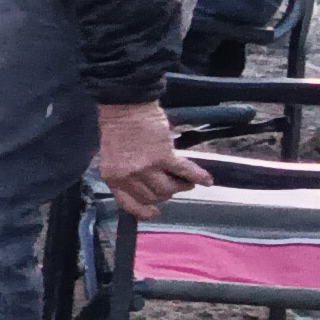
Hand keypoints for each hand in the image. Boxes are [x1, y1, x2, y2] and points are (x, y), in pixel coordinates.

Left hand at [96, 98, 210, 216]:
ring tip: (185, 180)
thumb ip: (125, 174)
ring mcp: (146, 167)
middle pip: (153, 197)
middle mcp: (128, 176)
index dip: (144, 211)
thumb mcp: (113, 157)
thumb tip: (147, 188)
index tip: (155, 213)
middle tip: (173, 184)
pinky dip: (198, 176)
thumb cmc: (118, 129)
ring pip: (169, 189)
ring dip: (181, 186)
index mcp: (112, 177)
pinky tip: (207, 180)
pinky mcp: (164, 156)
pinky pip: (185, 172)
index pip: (129, 204)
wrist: (124, 106)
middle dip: (165, 193)